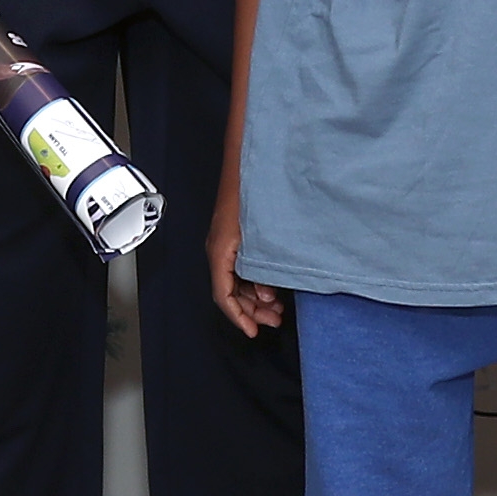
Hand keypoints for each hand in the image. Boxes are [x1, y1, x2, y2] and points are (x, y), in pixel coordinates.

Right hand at [207, 187, 284, 336]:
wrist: (246, 164)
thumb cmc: (250, 194)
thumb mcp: (257, 238)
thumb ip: (260, 269)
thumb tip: (267, 294)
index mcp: (219, 252)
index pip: (224, 296)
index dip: (239, 317)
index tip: (253, 331)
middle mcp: (218, 250)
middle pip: (230, 293)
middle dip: (251, 310)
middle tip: (274, 319)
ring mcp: (225, 244)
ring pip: (235, 282)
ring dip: (255, 297)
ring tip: (277, 305)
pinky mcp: (234, 238)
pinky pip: (239, 268)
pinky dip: (255, 281)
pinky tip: (271, 284)